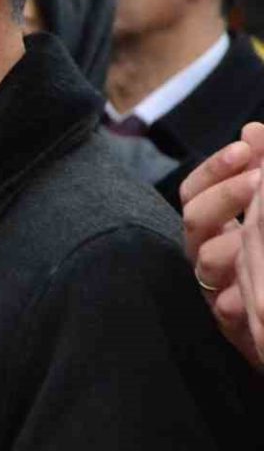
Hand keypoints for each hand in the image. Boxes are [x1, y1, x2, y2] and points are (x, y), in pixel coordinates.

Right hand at [180, 125, 263, 368]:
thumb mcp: (262, 210)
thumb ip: (259, 173)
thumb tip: (255, 130)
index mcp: (212, 223)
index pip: (195, 190)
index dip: (213, 169)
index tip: (244, 147)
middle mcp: (204, 250)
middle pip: (193, 218)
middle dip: (224, 196)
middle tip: (257, 180)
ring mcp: (213, 285)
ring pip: (205, 260)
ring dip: (232, 243)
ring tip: (257, 230)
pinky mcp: (228, 320)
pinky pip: (224, 305)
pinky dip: (237, 296)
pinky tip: (251, 285)